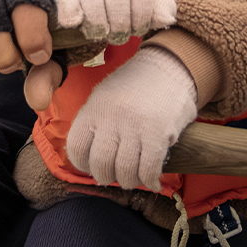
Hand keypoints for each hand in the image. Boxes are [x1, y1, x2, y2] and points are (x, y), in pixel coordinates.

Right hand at [49, 0, 177, 43]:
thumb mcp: (140, 2)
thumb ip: (157, 9)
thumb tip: (169, 19)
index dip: (141, 12)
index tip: (137, 31)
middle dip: (119, 16)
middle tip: (119, 37)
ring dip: (96, 15)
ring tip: (100, 34)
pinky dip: (70, 6)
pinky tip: (75, 23)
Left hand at [66, 47, 199, 191]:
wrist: (169, 65)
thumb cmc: (135, 85)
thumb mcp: (105, 95)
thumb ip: (94, 122)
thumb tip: (87, 157)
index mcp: (95, 108)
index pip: (76, 148)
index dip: (82, 164)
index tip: (92, 166)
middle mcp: (112, 117)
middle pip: (100, 163)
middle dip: (107, 176)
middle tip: (114, 175)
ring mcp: (135, 125)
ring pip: (125, 170)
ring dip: (129, 181)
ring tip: (134, 178)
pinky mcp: (158, 132)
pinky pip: (149, 168)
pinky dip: (150, 180)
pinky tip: (152, 180)